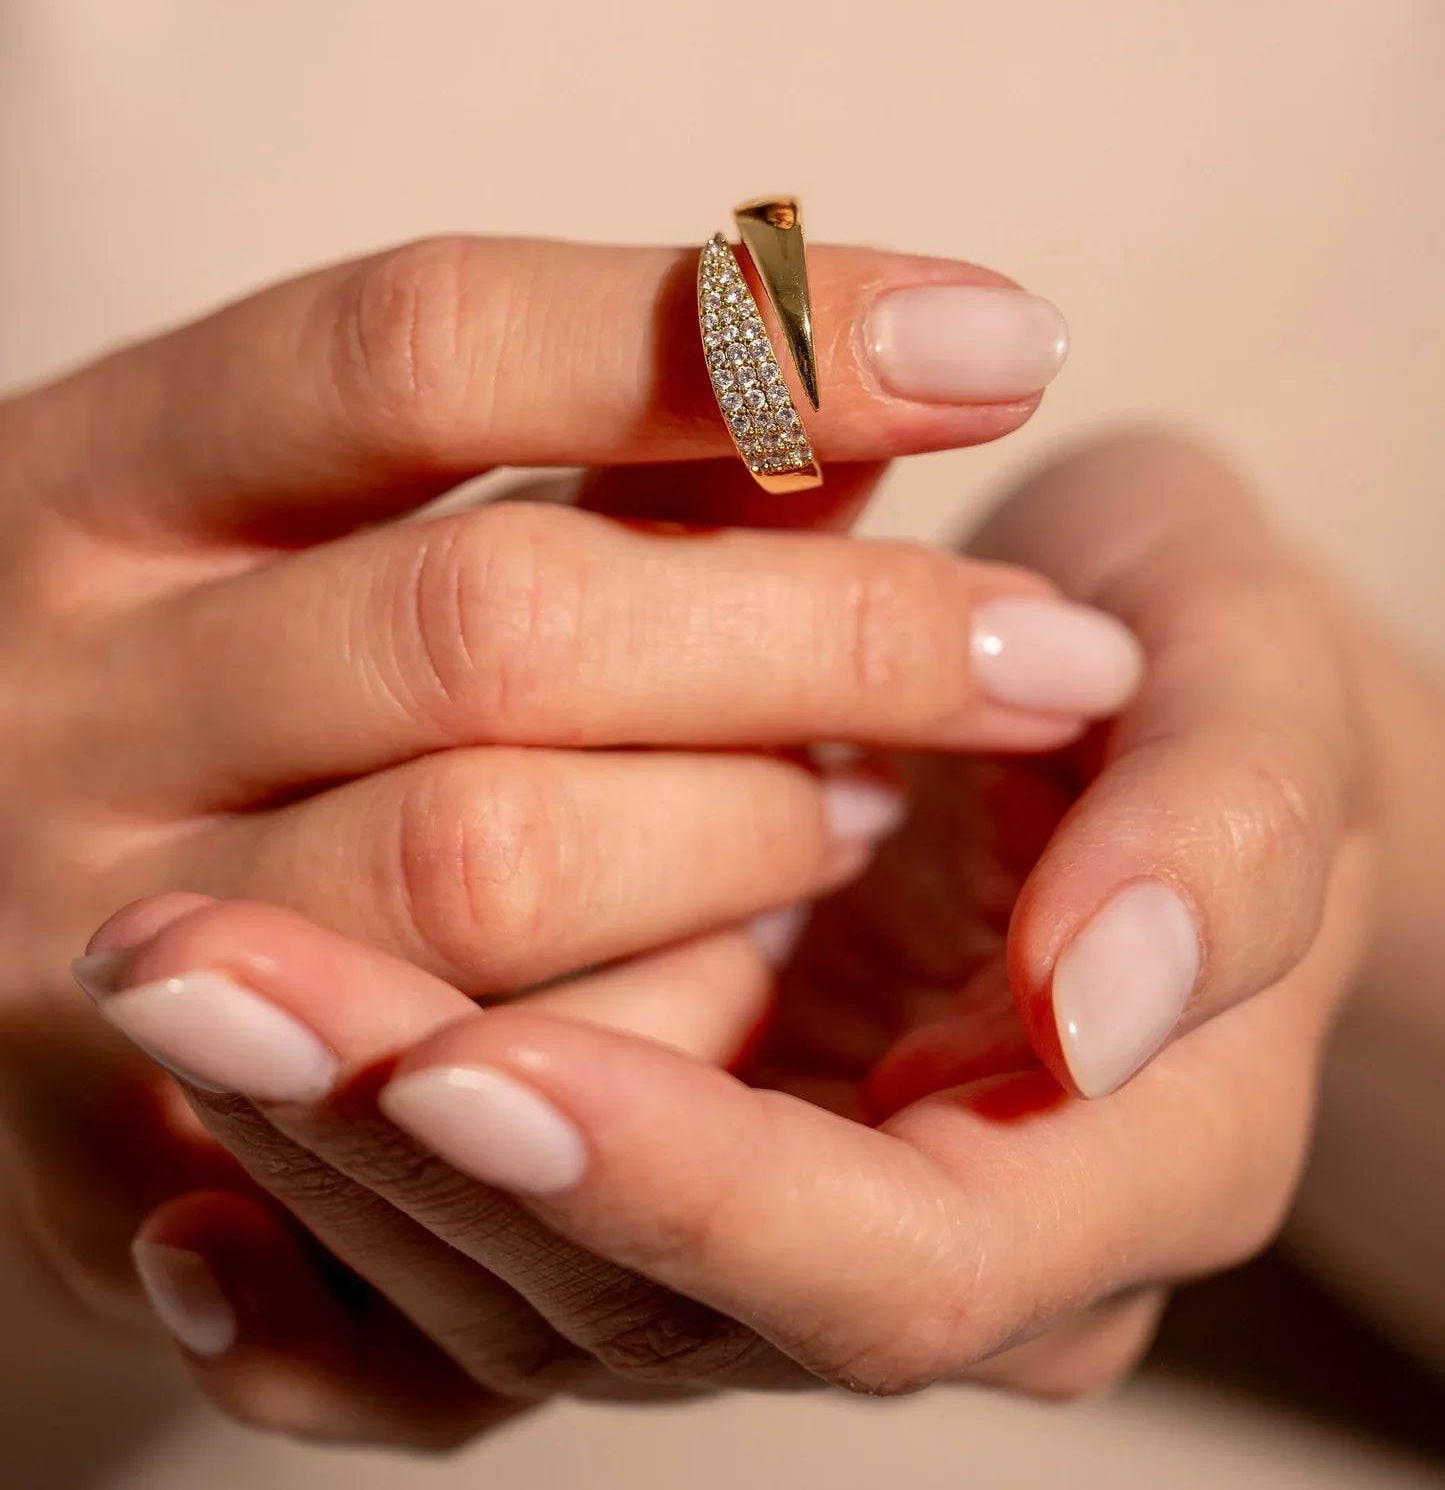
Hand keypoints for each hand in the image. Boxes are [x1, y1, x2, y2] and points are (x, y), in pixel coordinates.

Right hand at [0, 231, 1094, 1322]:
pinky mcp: (113, 1157)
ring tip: (882, 811)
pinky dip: (656, 1038)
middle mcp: (56, 688)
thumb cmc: (202, 658)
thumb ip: (581, 442)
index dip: (735, 337)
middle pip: (498, 620)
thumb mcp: (320, 509)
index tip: (1000, 336)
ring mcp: (71, 930)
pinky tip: (749, 987)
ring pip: (490, 868)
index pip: (428, 343)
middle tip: (1049, 649)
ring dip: (755, 834)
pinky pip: (461, 1105)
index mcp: (102, 470)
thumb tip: (882, 355)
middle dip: (831, 631)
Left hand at [81, 433, 1382, 1447]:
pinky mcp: (653, 1169)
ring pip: (526, 1296)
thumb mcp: (1262, 692)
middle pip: (655, 1305)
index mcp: (1116, 1167)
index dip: (681, 1189)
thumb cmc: (1195, 671)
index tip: (472, 1062)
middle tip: (193, 980)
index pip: (885, 1263)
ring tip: (159, 981)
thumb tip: (1101, 1000)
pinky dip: (321, 1288)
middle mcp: (918, 1239)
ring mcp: (764, 1225)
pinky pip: (467, 1308)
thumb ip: (1224, 833)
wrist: (1121, 684)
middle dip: (422, 1161)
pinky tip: (175, 1213)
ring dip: (326, 1152)